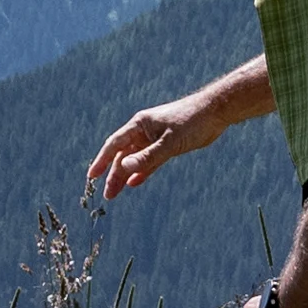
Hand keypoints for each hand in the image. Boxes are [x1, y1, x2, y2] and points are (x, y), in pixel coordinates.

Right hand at [88, 99, 209, 200]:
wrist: (214, 111)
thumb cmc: (192, 121)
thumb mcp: (169, 142)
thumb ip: (148, 156)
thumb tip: (124, 168)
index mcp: (139, 125)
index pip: (114, 144)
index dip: (102, 160)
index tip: (92, 176)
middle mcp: (144, 131)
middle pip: (123, 155)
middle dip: (114, 174)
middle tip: (107, 195)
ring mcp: (154, 138)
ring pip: (135, 160)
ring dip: (125, 175)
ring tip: (116, 193)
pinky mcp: (166, 145)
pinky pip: (149, 161)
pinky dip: (142, 172)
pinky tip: (134, 183)